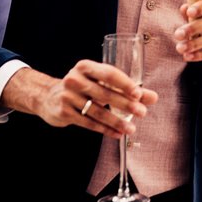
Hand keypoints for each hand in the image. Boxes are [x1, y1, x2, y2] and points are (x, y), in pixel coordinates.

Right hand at [2, 63, 157, 138]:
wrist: (47, 96)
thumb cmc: (83, 86)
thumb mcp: (101, 82)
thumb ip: (127, 89)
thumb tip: (153, 98)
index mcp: (85, 67)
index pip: (108, 73)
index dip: (124, 84)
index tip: (139, 94)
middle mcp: (74, 80)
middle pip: (104, 93)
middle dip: (125, 104)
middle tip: (142, 112)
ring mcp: (67, 97)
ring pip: (96, 111)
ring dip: (116, 121)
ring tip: (131, 128)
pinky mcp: (64, 113)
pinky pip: (88, 123)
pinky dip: (105, 129)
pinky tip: (117, 134)